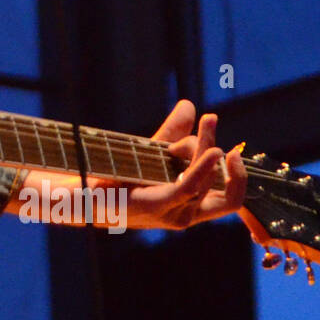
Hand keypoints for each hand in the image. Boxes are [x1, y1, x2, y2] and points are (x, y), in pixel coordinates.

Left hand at [124, 99, 247, 229]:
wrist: (81, 194)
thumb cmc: (117, 177)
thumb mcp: (151, 152)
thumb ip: (172, 132)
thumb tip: (189, 105)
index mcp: (189, 207)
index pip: (229, 197)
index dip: (238, 176)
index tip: (234, 149)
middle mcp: (186, 214)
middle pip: (224, 189)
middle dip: (226, 156)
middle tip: (211, 119)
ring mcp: (173, 214)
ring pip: (208, 181)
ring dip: (207, 146)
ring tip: (204, 121)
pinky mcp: (157, 206)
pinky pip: (190, 186)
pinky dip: (203, 167)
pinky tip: (210, 150)